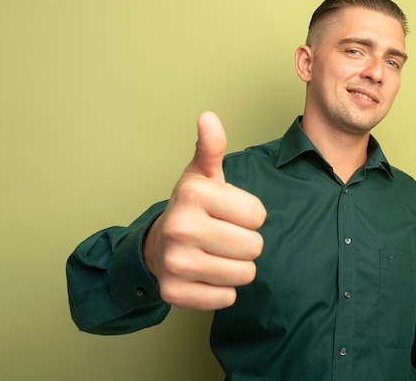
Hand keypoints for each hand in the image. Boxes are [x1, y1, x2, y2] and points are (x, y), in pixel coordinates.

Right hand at [143, 112, 265, 309]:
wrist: (156, 246)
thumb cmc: (191, 208)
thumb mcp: (202, 175)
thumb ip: (211, 147)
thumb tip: (208, 117)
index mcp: (193, 194)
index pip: (258, 216)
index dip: (250, 215)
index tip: (229, 213)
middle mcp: (180, 227)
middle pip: (254, 246)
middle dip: (246, 242)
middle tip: (223, 235)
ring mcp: (175, 264)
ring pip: (245, 274)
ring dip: (237, 266)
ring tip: (216, 253)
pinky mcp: (175, 294)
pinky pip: (227, 297)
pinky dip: (222, 289)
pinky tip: (206, 273)